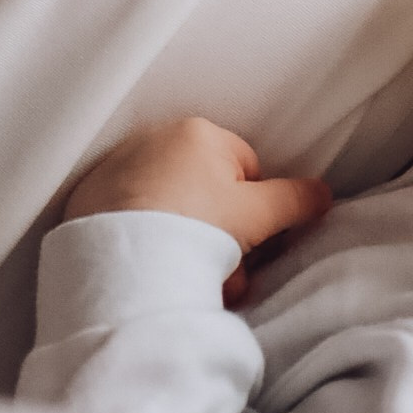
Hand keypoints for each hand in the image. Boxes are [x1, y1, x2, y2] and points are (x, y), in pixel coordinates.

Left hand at [63, 119, 331, 294]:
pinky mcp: (90, 199)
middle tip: (222, 272)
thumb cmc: (197, 228)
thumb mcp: (258, 215)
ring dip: (187, 244)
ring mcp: (117, 168)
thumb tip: (322, 192)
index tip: (248, 242)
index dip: (254, 212)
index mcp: (197, 133)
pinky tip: (152, 270)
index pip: (245, 170)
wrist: (124, 262)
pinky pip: (133, 220)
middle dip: (221, 235)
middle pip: (207, 193)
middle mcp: (154, 139)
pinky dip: (146, 242)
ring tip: (188, 280)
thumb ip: (295, 200)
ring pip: (172, 210)